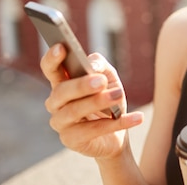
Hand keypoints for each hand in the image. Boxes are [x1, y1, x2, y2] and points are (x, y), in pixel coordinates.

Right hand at [40, 44, 143, 158]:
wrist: (117, 132)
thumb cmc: (108, 98)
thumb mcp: (108, 77)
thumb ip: (100, 66)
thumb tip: (92, 66)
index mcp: (61, 82)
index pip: (50, 68)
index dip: (52, 58)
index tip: (61, 47)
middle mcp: (55, 102)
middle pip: (62, 91)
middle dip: (81, 85)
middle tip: (102, 81)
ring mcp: (61, 123)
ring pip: (75, 111)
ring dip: (98, 103)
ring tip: (119, 95)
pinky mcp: (71, 141)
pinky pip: (93, 131)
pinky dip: (117, 124)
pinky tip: (136, 117)